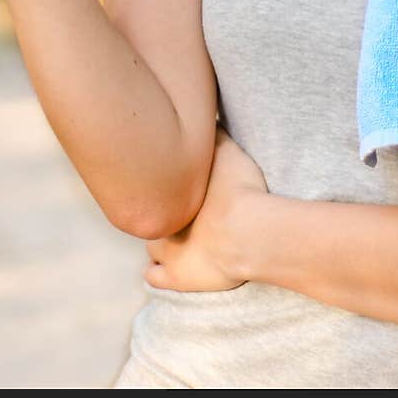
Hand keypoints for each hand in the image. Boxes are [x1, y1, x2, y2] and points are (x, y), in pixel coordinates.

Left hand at [144, 127, 268, 292]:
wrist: (247, 233)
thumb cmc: (239, 189)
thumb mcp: (227, 151)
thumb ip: (214, 136)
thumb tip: (205, 120)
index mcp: (172, 192)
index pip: (153, 185)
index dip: (164, 186)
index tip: (174, 185)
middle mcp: (162, 219)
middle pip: (152, 214)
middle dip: (162, 213)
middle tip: (177, 211)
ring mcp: (166, 250)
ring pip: (150, 244)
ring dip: (159, 241)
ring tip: (173, 238)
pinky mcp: (177, 277)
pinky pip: (153, 275)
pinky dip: (157, 272)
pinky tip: (164, 267)